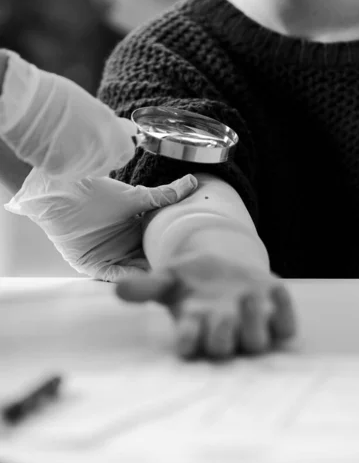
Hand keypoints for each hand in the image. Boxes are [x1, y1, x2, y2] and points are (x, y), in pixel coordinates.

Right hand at [0, 49, 135, 179]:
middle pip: (107, 166)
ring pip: (88, 171)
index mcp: (114, 136)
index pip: (126, 154)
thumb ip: (111, 125)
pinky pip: (68, 173)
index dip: (118, 150)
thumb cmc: (61, 97)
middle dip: (100, 157)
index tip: (111, 145)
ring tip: (65, 142)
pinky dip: (63, 164)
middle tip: (83, 142)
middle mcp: (102, 154)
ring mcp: (83, 166)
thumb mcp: (95, 107)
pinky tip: (53, 148)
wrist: (28, 103)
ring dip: (81, 162)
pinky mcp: (62, 173)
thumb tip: (127, 131)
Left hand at [5, 170, 197, 280]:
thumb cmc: (95, 191)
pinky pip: (113, 276)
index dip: (171, 251)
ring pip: (134, 272)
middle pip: (148, 262)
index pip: (158, 245)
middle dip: (162, 268)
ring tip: (165, 281)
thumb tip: (192, 181)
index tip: (189, 256)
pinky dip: (126, 279)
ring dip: (147, 277)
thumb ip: (164, 196)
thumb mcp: (135, 197)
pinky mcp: (92, 265)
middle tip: (181, 275)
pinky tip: (140, 280)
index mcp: (136, 231)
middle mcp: (125, 246)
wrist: (62, 191)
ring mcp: (109, 257)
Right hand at [116, 252, 295, 359]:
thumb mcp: (168, 278)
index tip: (183, 336)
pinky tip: (276, 290)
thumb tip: (117, 290)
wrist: (225, 271)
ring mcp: (252, 326)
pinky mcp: (277, 317)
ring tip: (247, 298)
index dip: (187, 343)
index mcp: (195, 328)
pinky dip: (285, 311)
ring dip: (253, 324)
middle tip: (218, 315)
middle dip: (221, 336)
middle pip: (224, 348)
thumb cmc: (191, 281)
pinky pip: (286, 326)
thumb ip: (146, 286)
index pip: (189, 345)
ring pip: (256, 342)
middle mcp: (224, 333)